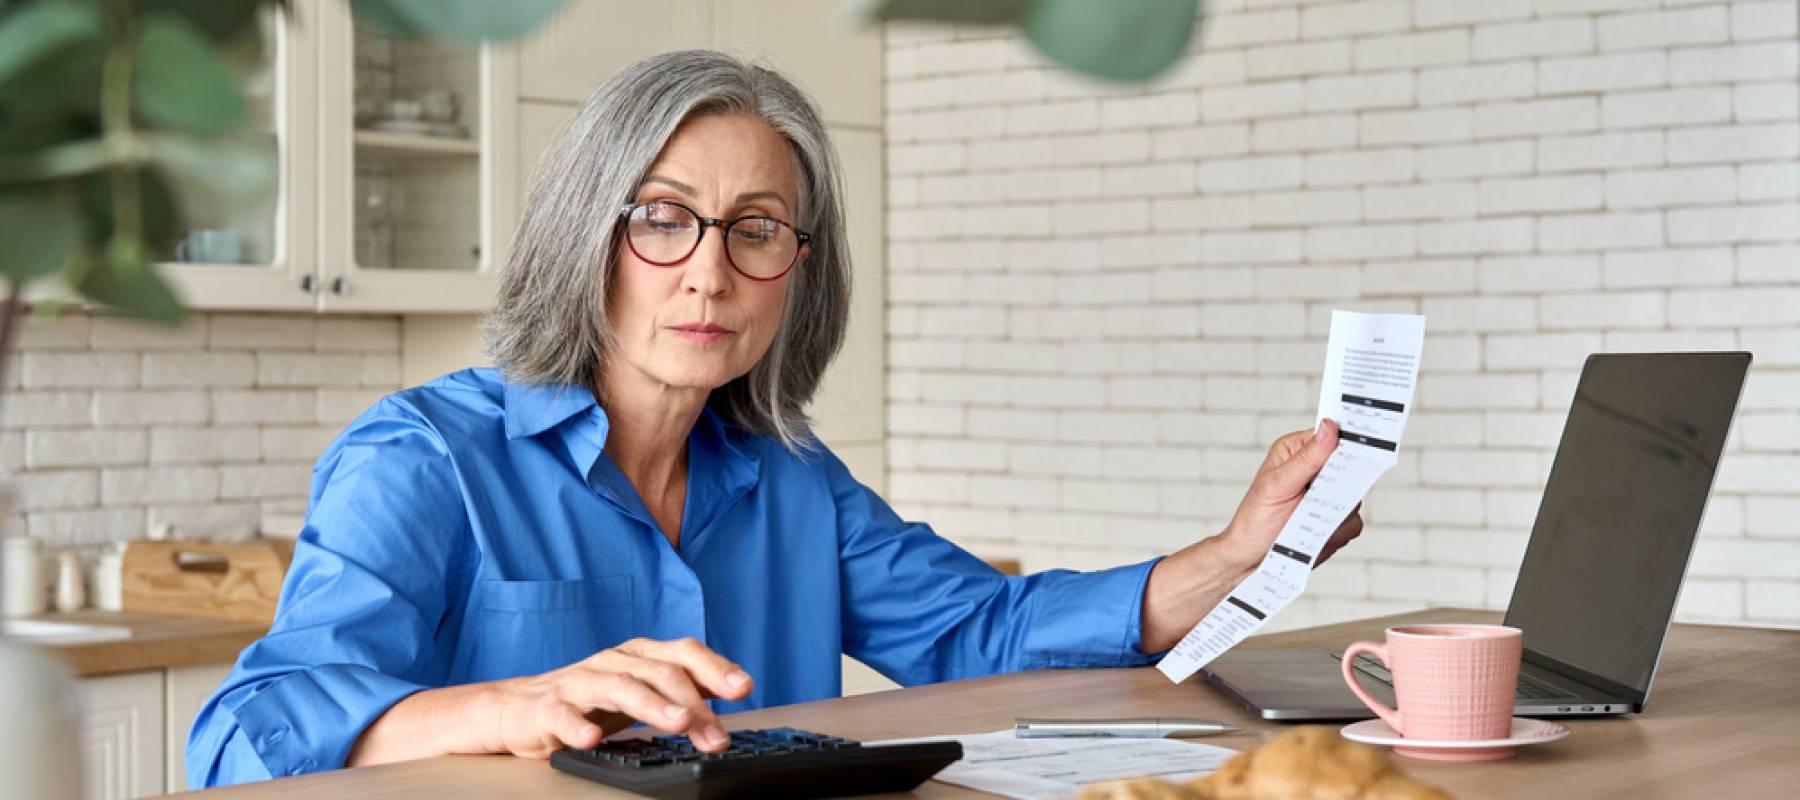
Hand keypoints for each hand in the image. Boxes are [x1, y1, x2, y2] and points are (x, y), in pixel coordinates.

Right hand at [483, 637, 753, 758]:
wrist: (518, 708)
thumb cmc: (590, 700)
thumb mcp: (641, 691)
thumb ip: (683, 688)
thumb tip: (734, 690)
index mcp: (639, 655)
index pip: (684, 652)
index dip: (716, 667)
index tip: (744, 687)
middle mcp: (613, 661)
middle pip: (660, 673)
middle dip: (694, 703)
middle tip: (717, 734)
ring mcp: (580, 681)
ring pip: (621, 687)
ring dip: (653, 705)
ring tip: (678, 723)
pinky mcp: (547, 707)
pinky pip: (563, 715)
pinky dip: (578, 726)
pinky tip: (591, 739)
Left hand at [1138, 419, 1364, 651]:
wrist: (1251, 559)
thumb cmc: (1254, 520)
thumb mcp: (1276, 484)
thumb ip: (1306, 458)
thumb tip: (1330, 427)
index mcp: (1298, 451)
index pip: (1333, 436)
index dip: (1348, 440)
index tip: (1360, 446)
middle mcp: (1315, 470)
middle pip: (1351, 467)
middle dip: (1341, 485)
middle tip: (1321, 497)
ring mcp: (1328, 496)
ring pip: (1355, 498)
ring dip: (1334, 513)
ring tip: (1306, 522)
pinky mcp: (1336, 521)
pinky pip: (1353, 523)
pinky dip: (1336, 532)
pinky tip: (1315, 536)